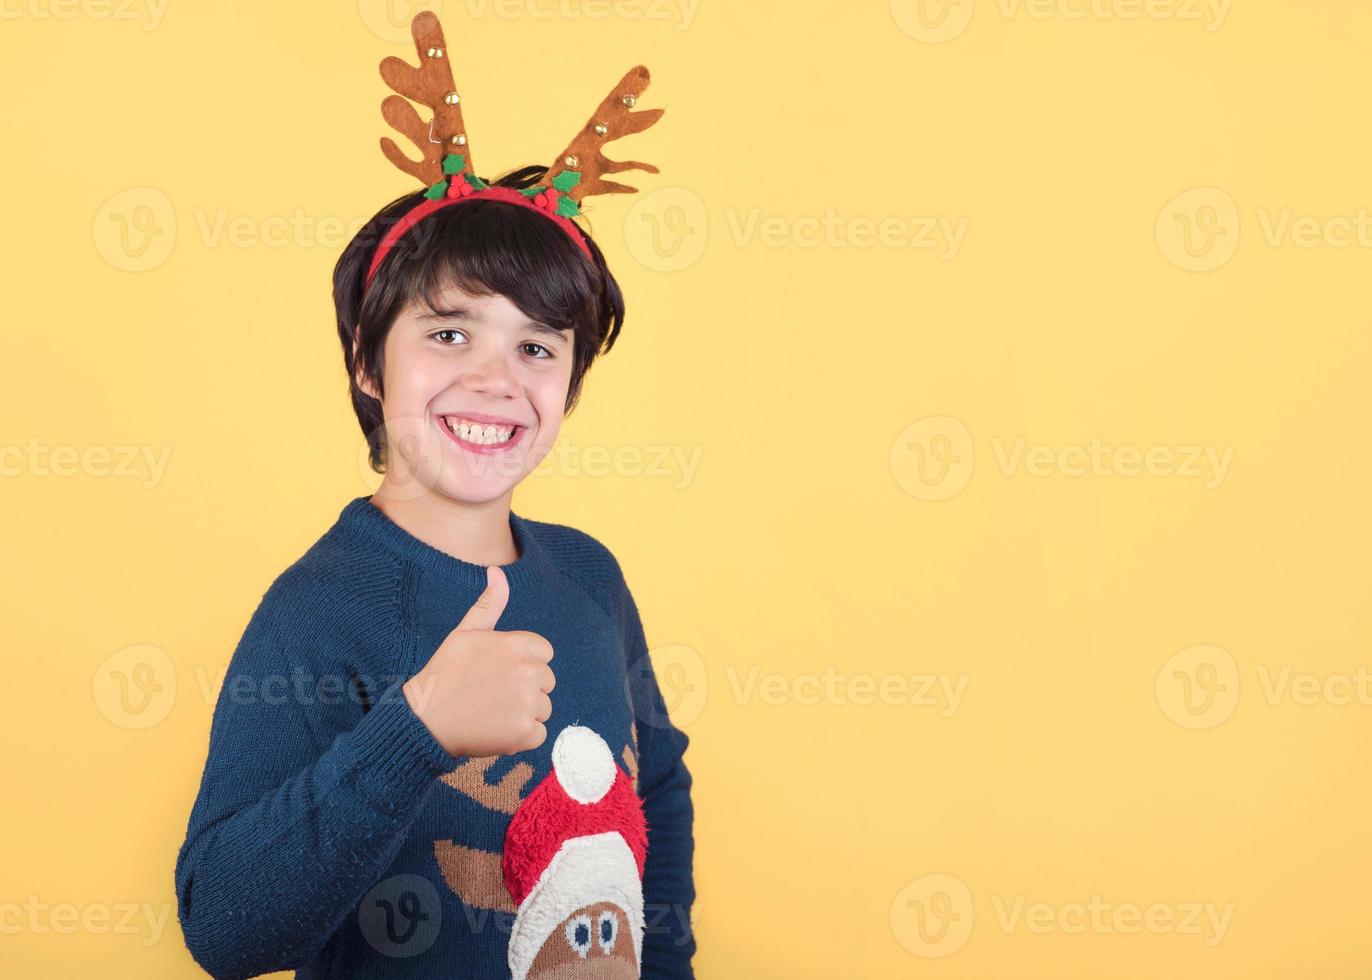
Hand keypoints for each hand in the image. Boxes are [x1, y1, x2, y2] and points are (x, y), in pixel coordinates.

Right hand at [402, 565, 554, 756]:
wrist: (424, 721)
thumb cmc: (444, 674)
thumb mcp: (465, 633)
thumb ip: (489, 603)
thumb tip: (496, 570)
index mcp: (516, 644)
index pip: (545, 653)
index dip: (524, 663)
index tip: (498, 672)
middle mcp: (527, 671)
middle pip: (547, 681)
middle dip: (526, 688)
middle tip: (491, 694)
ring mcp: (527, 703)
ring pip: (544, 707)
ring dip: (524, 713)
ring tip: (491, 711)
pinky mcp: (525, 732)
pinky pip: (539, 733)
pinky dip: (521, 736)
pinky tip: (495, 729)